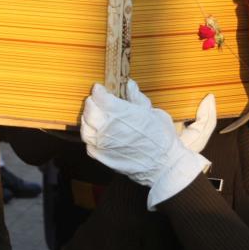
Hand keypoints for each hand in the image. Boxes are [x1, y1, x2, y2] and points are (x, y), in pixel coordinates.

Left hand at [81, 81, 208, 209]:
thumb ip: (137, 98)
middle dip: (93, 102)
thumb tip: (129, 84)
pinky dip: (91, 136)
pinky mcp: (100, 156)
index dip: (99, 90)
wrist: (163, 165)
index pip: (99, 96)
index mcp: (120, 112)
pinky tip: (99, 134)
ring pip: (85, 126)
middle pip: (89, 109)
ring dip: (88, 118)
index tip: (101, 89)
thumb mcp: (153, 112)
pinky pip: (88, 143)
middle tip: (99, 102)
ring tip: (96, 117)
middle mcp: (107, 127)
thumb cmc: (162, 138)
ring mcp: (102, 143)